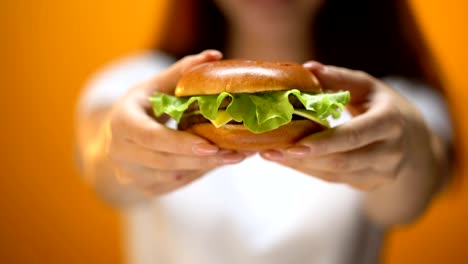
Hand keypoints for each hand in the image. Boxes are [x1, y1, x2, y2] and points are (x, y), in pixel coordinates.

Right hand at [106, 50, 246, 195]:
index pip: (152, 137)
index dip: (181, 143)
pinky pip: (176, 184)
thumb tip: (215, 55)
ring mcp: (131, 175)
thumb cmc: (140, 107)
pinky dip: (198, 173)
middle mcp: (121, 153)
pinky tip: (217, 162)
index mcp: (121, 122)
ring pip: (174, 176)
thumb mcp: (154, 86)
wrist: (116, 139)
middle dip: (203, 159)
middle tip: (236, 154)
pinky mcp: (145, 188)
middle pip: (166, 161)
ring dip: (205, 167)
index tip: (212, 145)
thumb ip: (182, 72)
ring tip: (235, 157)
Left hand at [261, 62, 438, 190]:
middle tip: (269, 151)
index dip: (326, 142)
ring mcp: (381, 173)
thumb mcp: (367, 87)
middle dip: (303, 158)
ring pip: (334, 174)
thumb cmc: (383, 105)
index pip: (356, 136)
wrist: (414, 140)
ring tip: (270, 154)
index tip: (295, 144)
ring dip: (300, 165)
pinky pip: (334, 179)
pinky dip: (308, 169)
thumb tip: (307, 68)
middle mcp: (390, 152)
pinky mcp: (369, 184)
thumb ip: (339, 79)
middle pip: (342, 160)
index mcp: (390, 122)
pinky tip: (286, 160)